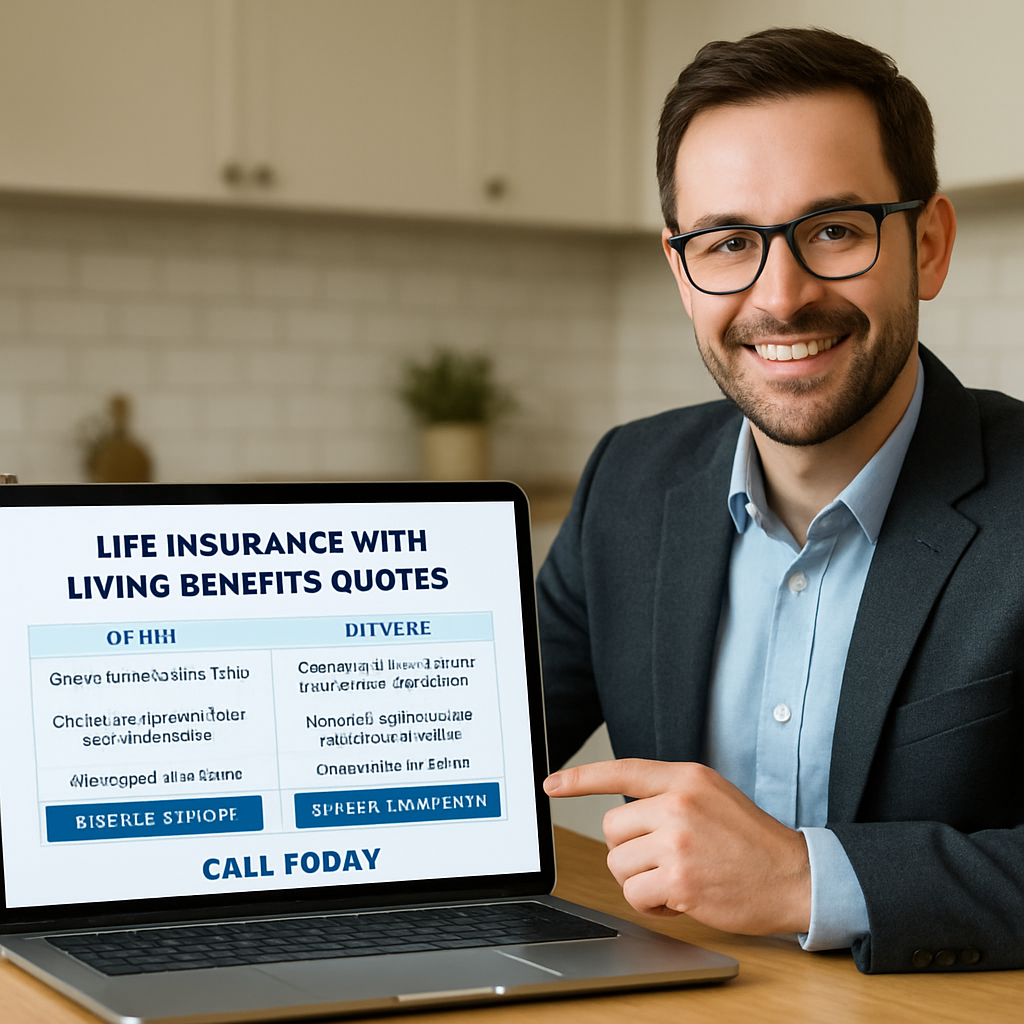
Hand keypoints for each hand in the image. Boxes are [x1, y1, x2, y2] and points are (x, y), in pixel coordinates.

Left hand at [543, 758, 810, 934]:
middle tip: (661, 858)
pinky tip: (678, 899)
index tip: (552, 784)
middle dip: (629, 850)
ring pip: (619, 864)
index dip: (581, 777)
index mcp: (686, 778)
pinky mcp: (679, 880)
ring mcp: (677, 842)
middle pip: (612, 828)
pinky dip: (651, 904)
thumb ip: (670, 793)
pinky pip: (635, 895)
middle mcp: (678, 804)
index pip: (622, 771)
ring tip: (676, 877)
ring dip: (640, 879)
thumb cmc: (751, 840)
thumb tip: (625, 811)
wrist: (793, 876)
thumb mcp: (712, 795)